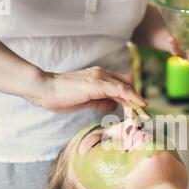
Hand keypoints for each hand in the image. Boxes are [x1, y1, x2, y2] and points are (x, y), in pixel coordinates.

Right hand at [32, 67, 146, 113]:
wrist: (43, 88)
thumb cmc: (58, 97)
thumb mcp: (83, 102)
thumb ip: (99, 102)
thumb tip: (113, 106)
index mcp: (98, 78)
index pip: (120, 86)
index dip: (131, 98)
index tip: (140, 111)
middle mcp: (101, 74)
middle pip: (127, 85)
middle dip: (137, 100)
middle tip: (146, 115)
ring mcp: (99, 77)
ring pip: (126, 87)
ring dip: (137, 100)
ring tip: (146, 113)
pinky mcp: (97, 83)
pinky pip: (120, 89)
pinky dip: (132, 96)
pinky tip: (140, 104)